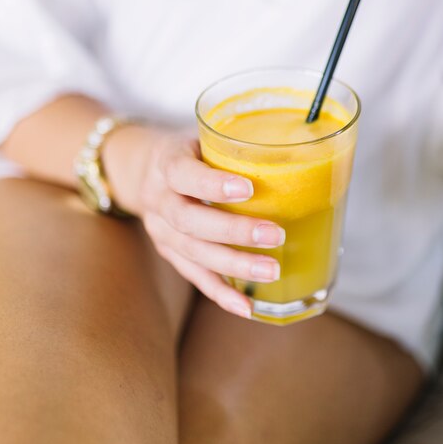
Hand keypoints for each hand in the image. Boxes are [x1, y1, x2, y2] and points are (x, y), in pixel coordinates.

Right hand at [104, 127, 284, 318]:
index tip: (248, 188)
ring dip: (234, 265)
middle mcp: (159, 199)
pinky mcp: (170, 253)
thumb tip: (300, 154)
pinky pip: (195, 276)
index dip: (212, 184)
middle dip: (234, 231)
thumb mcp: (203, 137)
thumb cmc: (190, 152)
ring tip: (271, 270)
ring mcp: (161, 231)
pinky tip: (246, 306)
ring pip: (194, 253)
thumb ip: (235, 148)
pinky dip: (221, 293)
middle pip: (190, 220)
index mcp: (167, 162)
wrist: (142, 170)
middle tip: (275, 234)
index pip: (183, 173)